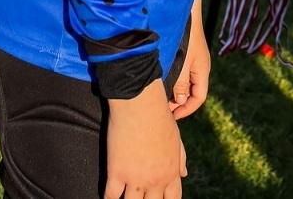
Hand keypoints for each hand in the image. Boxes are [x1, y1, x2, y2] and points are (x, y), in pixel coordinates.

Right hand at [105, 81, 184, 198]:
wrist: (141, 103)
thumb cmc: (160, 117)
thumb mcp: (176, 139)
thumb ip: (180, 159)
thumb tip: (183, 174)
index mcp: (171, 172)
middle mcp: (155, 180)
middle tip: (138, 197)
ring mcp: (135, 179)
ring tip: (124, 197)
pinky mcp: (116, 172)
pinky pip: (111, 196)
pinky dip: (109, 198)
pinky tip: (109, 196)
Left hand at [169, 10, 209, 120]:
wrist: (184, 9)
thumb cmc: (183, 35)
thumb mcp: (182, 63)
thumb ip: (181, 84)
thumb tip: (181, 102)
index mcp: (201, 71)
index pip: (198, 98)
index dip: (186, 110)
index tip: (171, 116)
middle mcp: (199, 66)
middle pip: (191, 91)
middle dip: (178, 102)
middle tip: (162, 108)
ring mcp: (192, 59)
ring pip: (184, 81)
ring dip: (173, 90)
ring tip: (158, 96)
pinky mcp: (185, 52)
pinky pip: (180, 71)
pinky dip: (171, 79)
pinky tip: (158, 79)